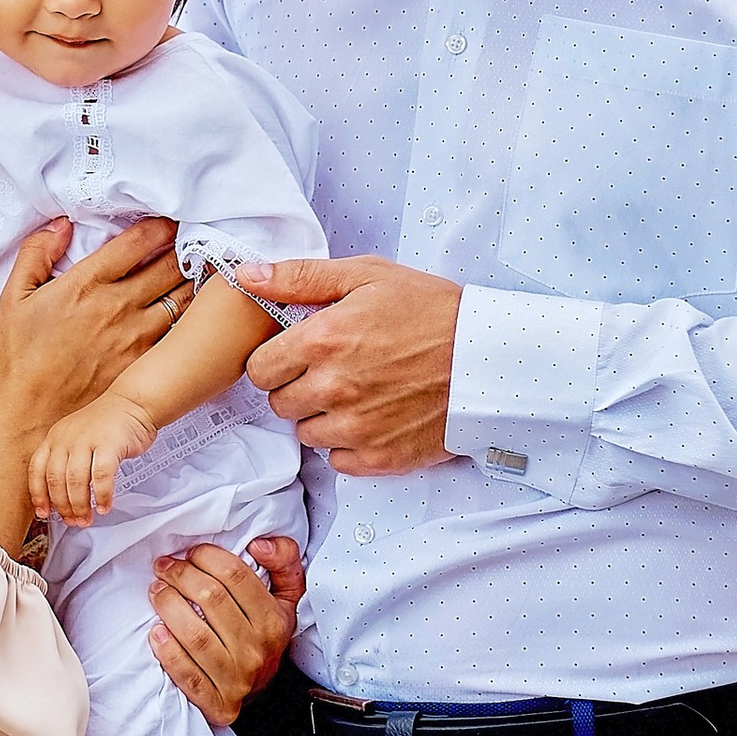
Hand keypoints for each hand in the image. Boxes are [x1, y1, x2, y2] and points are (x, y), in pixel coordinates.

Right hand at [0, 217, 183, 434]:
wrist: (31, 416)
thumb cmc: (20, 359)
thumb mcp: (13, 298)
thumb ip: (35, 254)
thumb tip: (61, 226)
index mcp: (86, 284)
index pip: (135, 244)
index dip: (157, 228)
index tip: (166, 223)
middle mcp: (117, 306)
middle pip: (167, 266)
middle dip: (182, 248)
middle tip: (192, 239)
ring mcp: (135, 337)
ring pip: (181, 298)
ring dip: (192, 280)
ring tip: (200, 270)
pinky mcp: (144, 363)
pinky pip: (177, 333)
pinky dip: (190, 317)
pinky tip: (195, 313)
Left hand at [31, 393, 158, 526]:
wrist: (133, 402)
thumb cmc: (106, 425)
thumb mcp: (76, 437)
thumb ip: (66, 461)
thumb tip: (59, 498)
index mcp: (55, 437)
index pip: (37, 470)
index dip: (39, 495)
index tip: (44, 513)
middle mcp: (66, 438)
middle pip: (56, 480)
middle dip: (63, 507)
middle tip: (72, 521)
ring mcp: (87, 439)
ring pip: (76, 481)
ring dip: (80, 506)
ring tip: (87, 518)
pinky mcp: (109, 443)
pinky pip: (101, 476)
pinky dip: (101, 495)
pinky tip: (104, 506)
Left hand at [147, 534, 302, 728]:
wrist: (260, 690)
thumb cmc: (265, 636)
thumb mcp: (286, 596)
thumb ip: (284, 560)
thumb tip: (260, 545)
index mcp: (273, 620)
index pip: (235, 575)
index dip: (207, 556)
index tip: (190, 552)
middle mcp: (256, 649)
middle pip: (211, 599)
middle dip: (181, 575)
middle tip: (165, 567)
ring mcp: (236, 678)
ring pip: (195, 635)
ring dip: (168, 607)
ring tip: (156, 591)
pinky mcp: (217, 703)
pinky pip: (187, 676)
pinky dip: (168, 652)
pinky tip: (156, 633)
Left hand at [240, 257, 463, 477]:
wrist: (488, 358)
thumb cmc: (432, 312)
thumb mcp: (367, 275)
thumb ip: (300, 277)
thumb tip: (248, 276)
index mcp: (323, 340)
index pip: (259, 368)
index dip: (275, 360)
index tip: (296, 355)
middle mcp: (333, 388)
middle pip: (279, 403)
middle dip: (297, 387)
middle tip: (332, 371)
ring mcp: (356, 427)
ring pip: (306, 433)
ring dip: (322, 416)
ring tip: (358, 393)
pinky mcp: (379, 457)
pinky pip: (338, 460)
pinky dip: (349, 444)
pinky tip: (374, 417)